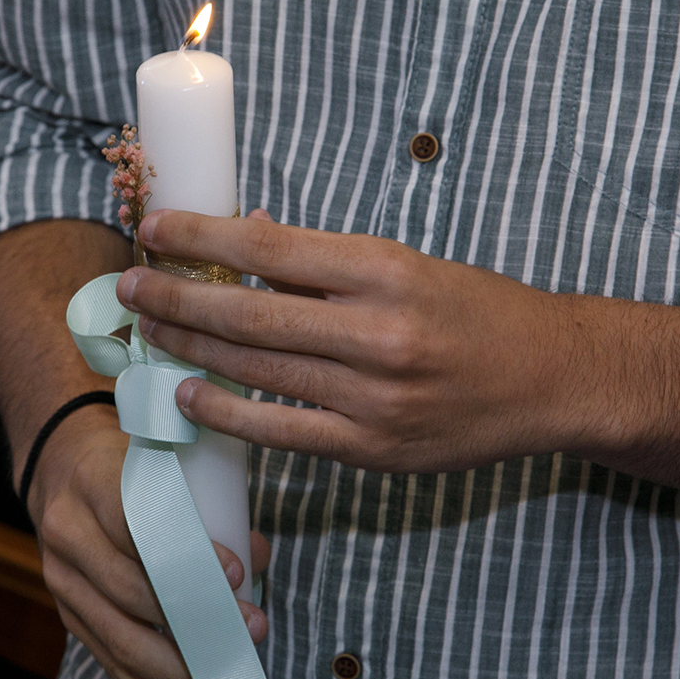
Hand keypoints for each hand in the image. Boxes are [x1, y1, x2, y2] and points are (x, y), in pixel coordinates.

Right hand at [26, 403, 271, 678]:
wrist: (57, 463)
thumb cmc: (125, 462)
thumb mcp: (161, 461)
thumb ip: (208, 504)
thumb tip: (258, 557)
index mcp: (92, 486)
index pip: (138, 526)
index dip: (187, 553)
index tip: (234, 573)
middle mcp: (68, 537)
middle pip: (131, 593)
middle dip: (194, 621)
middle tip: (251, 634)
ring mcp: (64, 584)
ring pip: (122, 642)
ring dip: (178, 673)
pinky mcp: (71, 618)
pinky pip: (113, 672)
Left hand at [115, 208, 585, 474]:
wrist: (551, 379)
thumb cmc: (477, 312)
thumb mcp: (409, 265)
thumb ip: (326, 261)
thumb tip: (248, 239)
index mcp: (387, 271)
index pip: (271, 247)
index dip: (202, 236)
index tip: (156, 228)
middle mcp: (378, 333)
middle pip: (249, 312)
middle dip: (176, 297)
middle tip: (128, 285)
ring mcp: (374, 399)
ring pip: (255, 370)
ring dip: (190, 350)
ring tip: (148, 331)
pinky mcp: (373, 450)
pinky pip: (281, 431)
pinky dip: (227, 413)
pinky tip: (189, 395)